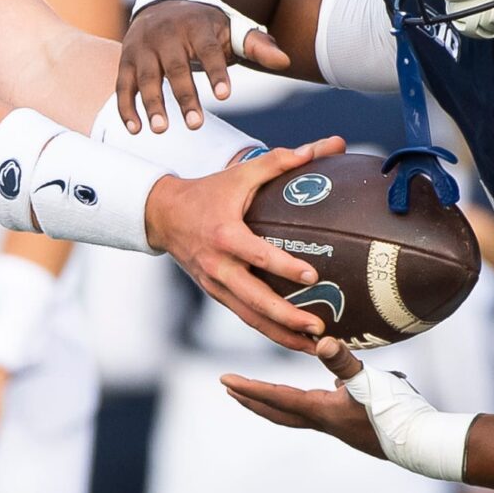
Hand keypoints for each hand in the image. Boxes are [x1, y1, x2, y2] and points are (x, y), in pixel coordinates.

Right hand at [117, 1, 294, 134]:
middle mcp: (167, 35)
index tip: (226, 96)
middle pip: (176, 68)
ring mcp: (143, 48)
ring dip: (152, 105)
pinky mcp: (126, 60)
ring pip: (146, 78)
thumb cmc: (205, 26)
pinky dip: (126, 108)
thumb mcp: (231, 29)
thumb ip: (257, 45)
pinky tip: (135, 130)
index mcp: (197, 26)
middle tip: (196, 125)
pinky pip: (123, 86)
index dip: (216, 72)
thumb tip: (285, 61)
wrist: (163, 1)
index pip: (208, 50)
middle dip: (185, 97)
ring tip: (161, 130)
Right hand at [146, 141, 338, 350]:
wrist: (163, 216)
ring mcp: (215, 284)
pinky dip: (268, 331)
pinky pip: (244, 317)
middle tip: (318, 328)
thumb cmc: (208, 192)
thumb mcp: (240, 173)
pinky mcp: (215, 294)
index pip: (257, 255)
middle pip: (253, 301)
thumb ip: (282, 161)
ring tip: (314, 347)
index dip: (283, 266)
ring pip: (249, 318)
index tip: (312, 276)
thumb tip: (330, 145)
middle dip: (286, 318)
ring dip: (281, 335)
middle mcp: (218, 266)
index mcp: (224, 235)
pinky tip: (294, 340)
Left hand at [224, 337, 473, 480]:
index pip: (275, 397)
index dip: (249, 387)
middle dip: (253, 400)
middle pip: (278, 412)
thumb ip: (343, 360)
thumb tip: (319, 341)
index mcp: (320, 411)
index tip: (224, 380)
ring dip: (278, 405)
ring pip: (299, 414)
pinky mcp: (356, 426)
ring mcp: (340, 426)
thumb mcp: (369, 381)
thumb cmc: (396, 412)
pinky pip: (325, 411)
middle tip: (231, 391)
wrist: (425, 443)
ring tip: (266, 394)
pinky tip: (333, 387)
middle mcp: (324, 421)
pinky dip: (314, 401)